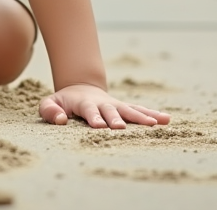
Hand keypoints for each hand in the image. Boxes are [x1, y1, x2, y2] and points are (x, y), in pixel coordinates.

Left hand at [38, 83, 170, 128]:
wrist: (80, 89)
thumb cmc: (63, 102)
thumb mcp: (50, 103)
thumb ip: (50, 110)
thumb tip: (61, 120)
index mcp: (84, 102)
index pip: (89, 110)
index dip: (94, 117)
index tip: (100, 126)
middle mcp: (103, 103)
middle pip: (111, 110)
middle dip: (116, 119)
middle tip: (121, 127)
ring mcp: (115, 105)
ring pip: (130, 110)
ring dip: (142, 116)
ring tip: (156, 123)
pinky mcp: (124, 109)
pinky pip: (139, 111)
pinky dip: (152, 114)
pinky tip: (166, 119)